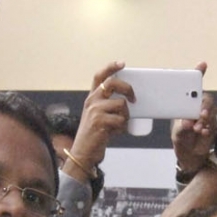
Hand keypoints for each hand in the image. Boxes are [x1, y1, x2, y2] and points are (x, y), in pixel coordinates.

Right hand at [72, 61, 132, 180]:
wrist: (83, 153)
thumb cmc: (95, 136)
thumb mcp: (98, 117)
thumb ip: (108, 106)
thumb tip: (129, 101)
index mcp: (91, 98)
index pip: (99, 77)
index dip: (111, 67)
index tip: (122, 63)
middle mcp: (91, 101)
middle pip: (113, 83)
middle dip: (127, 88)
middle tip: (134, 98)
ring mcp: (95, 110)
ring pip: (121, 105)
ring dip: (125, 116)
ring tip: (118, 126)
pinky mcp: (100, 121)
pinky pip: (121, 120)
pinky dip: (121, 128)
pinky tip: (114, 133)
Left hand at [172, 80, 216, 177]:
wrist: (189, 154)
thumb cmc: (181, 138)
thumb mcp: (177, 132)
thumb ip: (182, 127)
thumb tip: (187, 122)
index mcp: (187, 102)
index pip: (193, 85)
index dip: (199, 73)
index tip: (202, 65)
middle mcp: (199, 106)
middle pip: (206, 98)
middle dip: (204, 105)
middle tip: (200, 114)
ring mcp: (207, 115)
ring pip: (211, 111)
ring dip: (205, 118)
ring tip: (197, 127)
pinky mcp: (213, 125)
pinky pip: (213, 123)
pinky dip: (207, 127)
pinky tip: (201, 132)